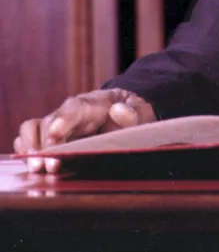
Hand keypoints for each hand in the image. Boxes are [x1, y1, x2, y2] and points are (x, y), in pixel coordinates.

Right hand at [13, 89, 155, 172]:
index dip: (64, 120)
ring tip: (36, 168)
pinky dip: (26, 151)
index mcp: (92, 103)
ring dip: (31, 148)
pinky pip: (29, 140)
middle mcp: (69, 112)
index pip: (74, 107)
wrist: (124, 110)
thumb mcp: (140, 110)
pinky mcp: (51, 138)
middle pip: (49, 122)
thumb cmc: (130, 111)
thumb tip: (117, 110)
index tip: (56, 133)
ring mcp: (57, 124)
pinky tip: (31, 166)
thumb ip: (133, 112)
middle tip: (48, 165)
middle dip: (46, 144)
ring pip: (33, 129)